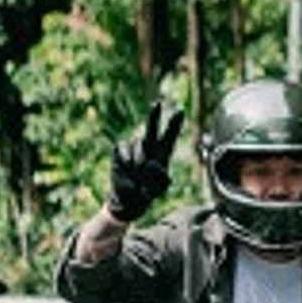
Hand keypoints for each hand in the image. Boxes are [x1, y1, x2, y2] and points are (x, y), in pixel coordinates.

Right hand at [107, 100, 183, 223]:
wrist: (128, 198)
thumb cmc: (146, 193)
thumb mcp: (158, 189)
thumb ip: (159, 178)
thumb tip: (150, 163)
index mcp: (162, 154)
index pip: (169, 137)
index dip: (174, 125)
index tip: (181, 111)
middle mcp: (148, 146)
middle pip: (152, 129)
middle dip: (154, 116)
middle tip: (158, 104)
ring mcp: (133, 146)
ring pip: (138, 148)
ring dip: (139, 164)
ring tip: (138, 176)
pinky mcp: (120, 149)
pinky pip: (124, 151)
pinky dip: (127, 162)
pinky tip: (126, 170)